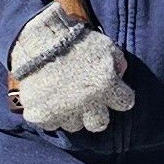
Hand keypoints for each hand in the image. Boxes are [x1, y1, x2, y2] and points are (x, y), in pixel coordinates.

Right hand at [7, 6, 134, 133]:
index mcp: (106, 85)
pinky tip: (48, 102)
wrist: (37, 39)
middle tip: (89, 102)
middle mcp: (87, 103)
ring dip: (72, 114)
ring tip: (66, 99)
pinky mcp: (40, 114)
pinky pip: (49, 124)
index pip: (125, 102)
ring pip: (73, 125)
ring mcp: (63, 111)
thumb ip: (118, 62)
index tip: (112, 90)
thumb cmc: (75, 40)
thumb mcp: (105, 45)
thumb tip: (121, 74)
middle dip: (97, 113)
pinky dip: (49, 115)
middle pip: (99, 124)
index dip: (120, 95)